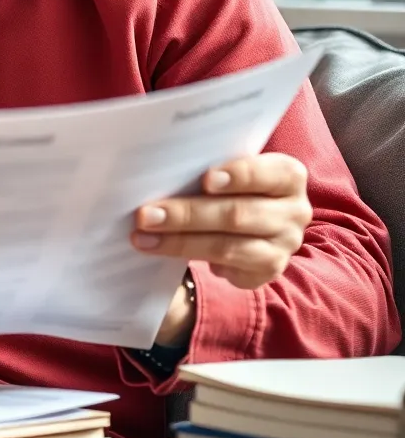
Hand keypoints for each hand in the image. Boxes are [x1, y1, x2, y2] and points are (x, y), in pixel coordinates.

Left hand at [131, 153, 311, 289]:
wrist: (251, 216)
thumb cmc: (232, 183)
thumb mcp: (228, 167)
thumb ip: (208, 166)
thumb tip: (159, 171)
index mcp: (288, 176)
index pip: (269, 174)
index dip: (239, 175)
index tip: (206, 179)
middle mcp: (294, 212)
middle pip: (237, 215)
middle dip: (187, 215)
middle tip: (146, 215)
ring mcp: (283, 246)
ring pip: (227, 247)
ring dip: (180, 242)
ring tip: (143, 237)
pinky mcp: (267, 271)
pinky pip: (229, 270)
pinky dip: (195, 261)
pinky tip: (165, 253)